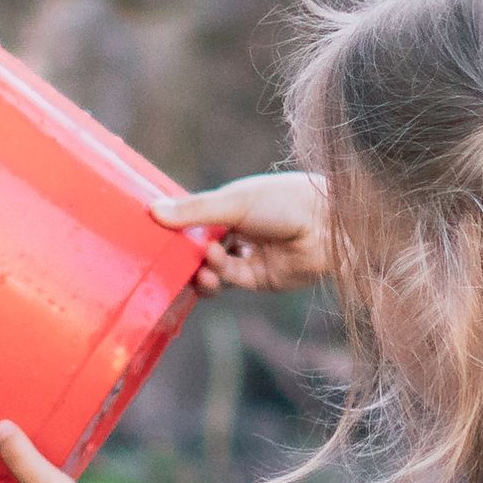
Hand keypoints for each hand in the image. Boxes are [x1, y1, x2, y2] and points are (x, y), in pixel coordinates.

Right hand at [161, 169, 331, 292]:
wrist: (329, 224)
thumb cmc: (285, 200)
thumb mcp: (234, 201)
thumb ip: (195, 211)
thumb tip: (153, 211)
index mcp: (231, 206)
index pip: (194, 221)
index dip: (176, 229)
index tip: (153, 234)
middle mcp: (238, 231)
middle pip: (199, 249)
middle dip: (184, 256)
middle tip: (168, 258)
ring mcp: (249, 256)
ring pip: (213, 269)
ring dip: (200, 269)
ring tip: (198, 264)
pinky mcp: (260, 279)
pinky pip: (231, 281)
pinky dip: (219, 275)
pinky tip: (212, 264)